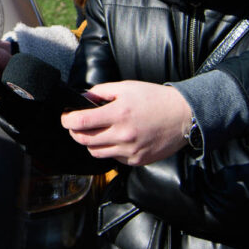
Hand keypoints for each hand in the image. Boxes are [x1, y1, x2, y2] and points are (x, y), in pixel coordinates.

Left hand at [61, 81, 193, 165]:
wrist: (183, 116)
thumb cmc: (155, 99)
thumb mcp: (127, 87)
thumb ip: (101, 92)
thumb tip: (82, 99)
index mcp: (119, 113)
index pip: (81, 122)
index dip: (67, 120)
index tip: (65, 117)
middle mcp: (123, 135)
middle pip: (84, 140)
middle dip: (75, 132)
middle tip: (76, 125)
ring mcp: (130, 150)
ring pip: (95, 152)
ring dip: (90, 142)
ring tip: (95, 132)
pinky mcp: (137, 160)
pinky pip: (112, 158)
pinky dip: (108, 149)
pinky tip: (115, 139)